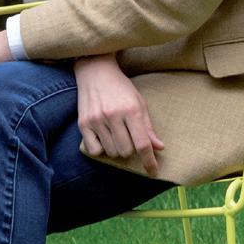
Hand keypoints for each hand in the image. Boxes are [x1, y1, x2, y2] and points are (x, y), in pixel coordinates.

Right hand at [74, 54, 163, 174]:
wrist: (95, 71)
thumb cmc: (121, 88)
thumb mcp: (139, 103)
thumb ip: (148, 127)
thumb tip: (159, 148)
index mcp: (131, 110)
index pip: (142, 144)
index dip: (150, 161)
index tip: (153, 172)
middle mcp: (113, 115)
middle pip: (126, 151)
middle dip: (130, 150)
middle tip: (128, 137)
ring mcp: (97, 120)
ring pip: (111, 152)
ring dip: (116, 149)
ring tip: (115, 134)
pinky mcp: (83, 123)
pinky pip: (94, 150)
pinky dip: (101, 149)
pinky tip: (103, 137)